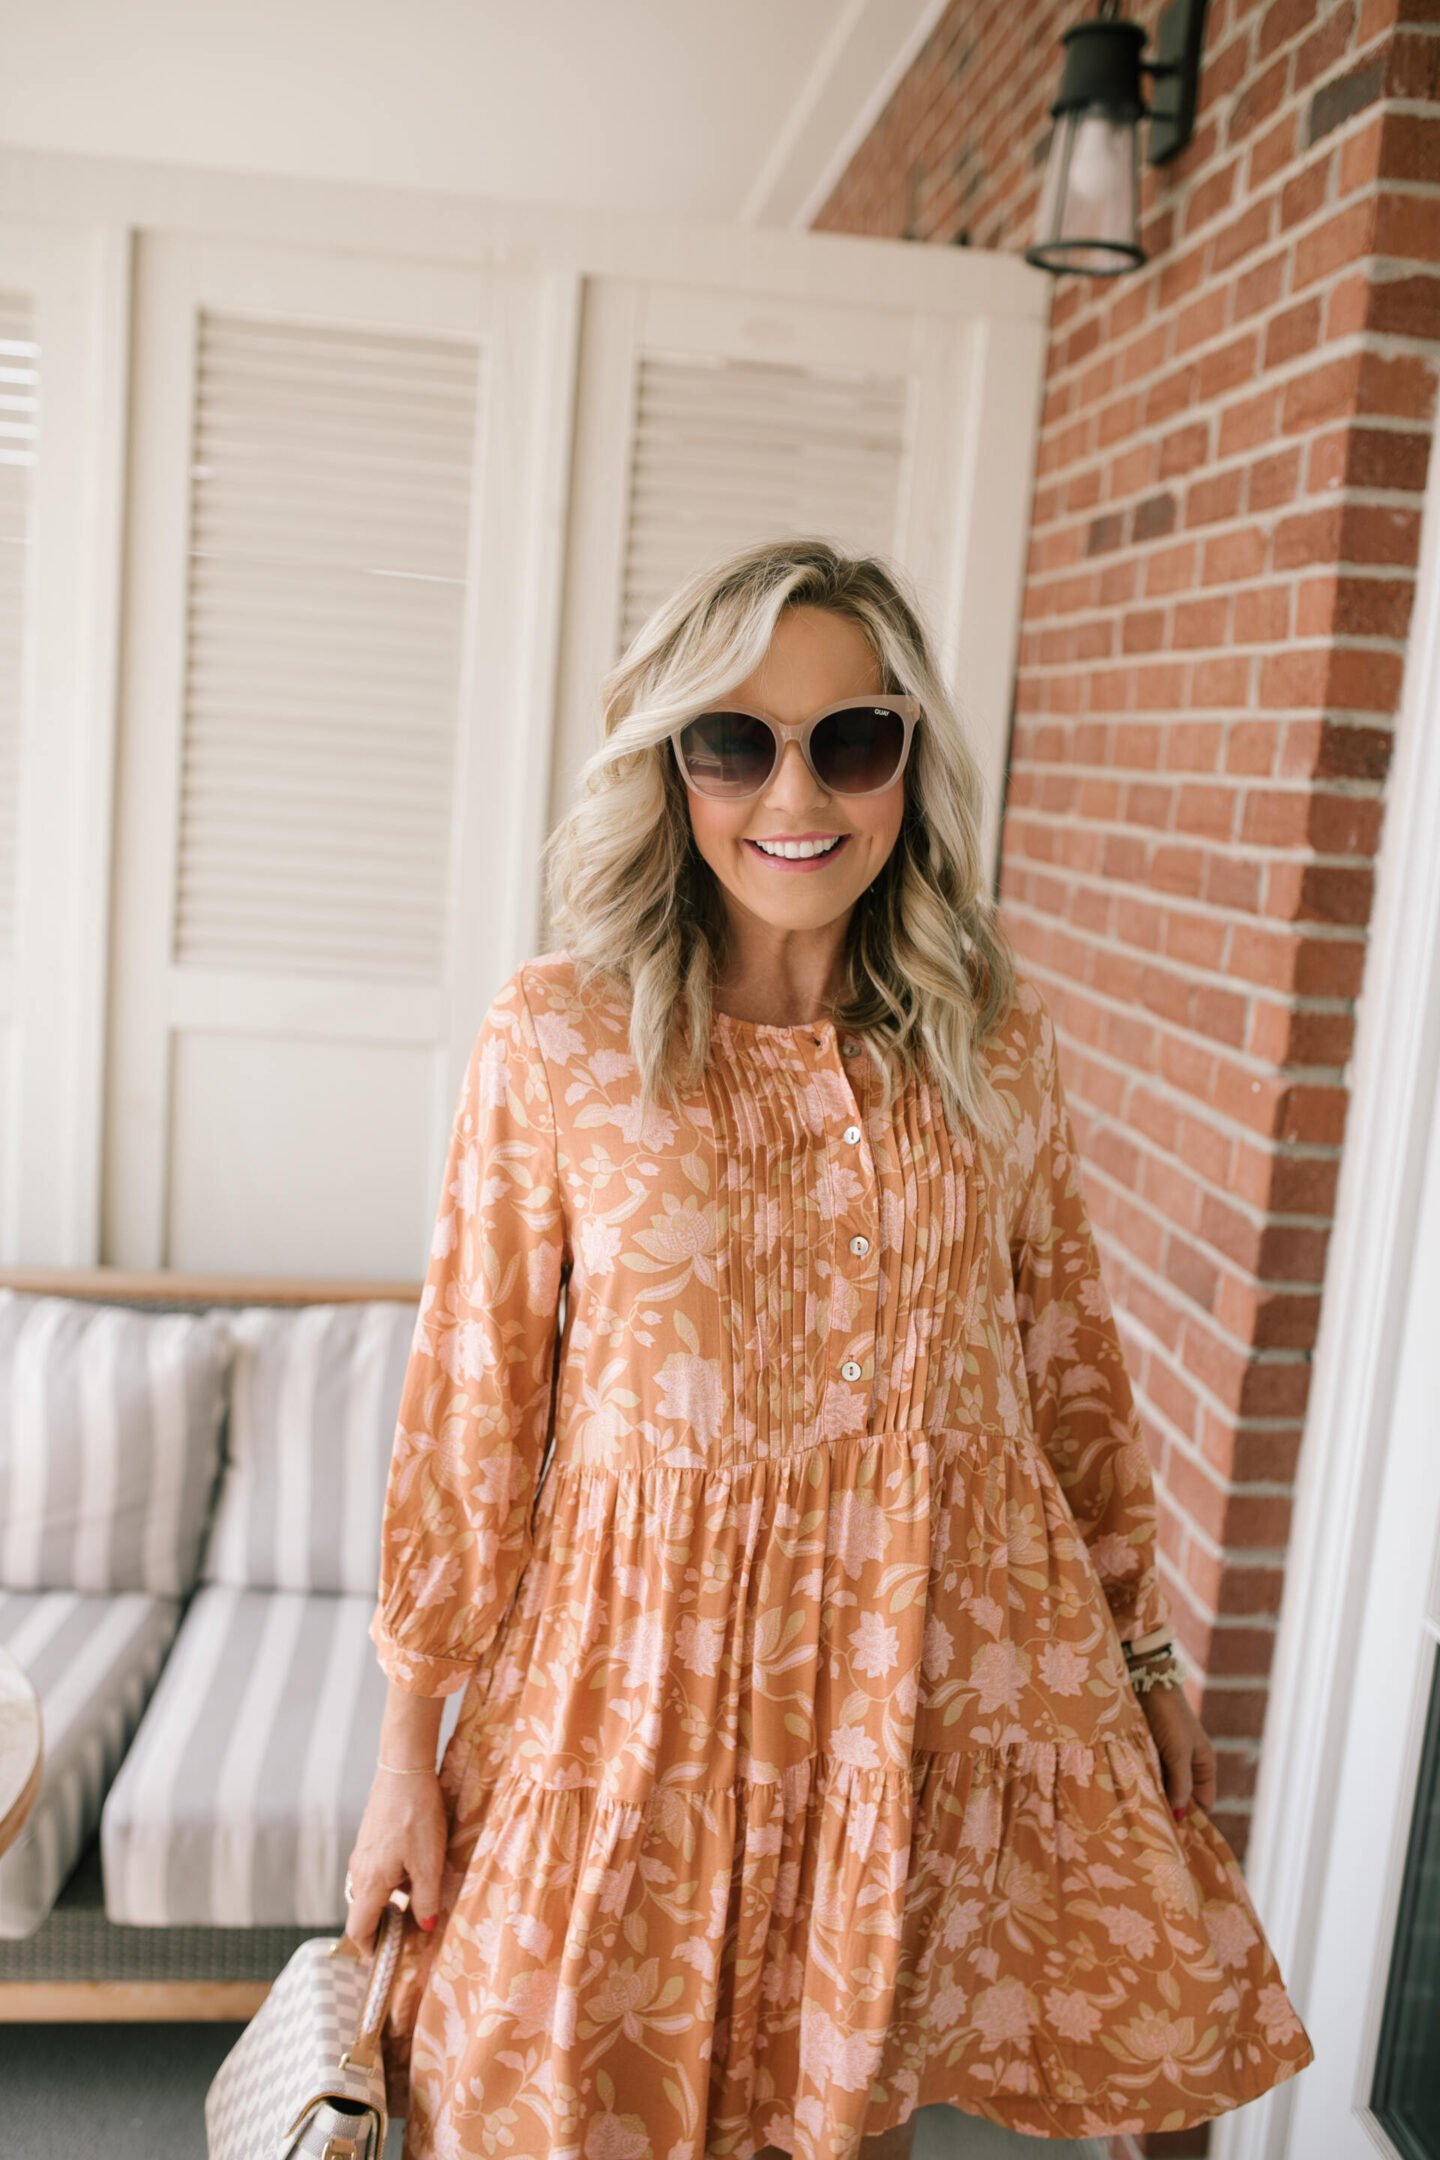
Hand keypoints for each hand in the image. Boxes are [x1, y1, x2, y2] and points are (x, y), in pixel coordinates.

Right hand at [344, 1764, 447, 1953]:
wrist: (403, 1769)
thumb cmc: (416, 1816)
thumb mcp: (429, 1863)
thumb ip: (426, 1900)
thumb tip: (424, 1928)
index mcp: (369, 1883)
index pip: (358, 1928)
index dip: (369, 1947)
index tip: (386, 1957)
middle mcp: (359, 1870)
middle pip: (364, 1910)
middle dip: (384, 1925)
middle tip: (411, 1931)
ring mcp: (362, 1852)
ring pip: (372, 1888)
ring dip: (391, 1900)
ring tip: (421, 1898)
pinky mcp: (370, 1837)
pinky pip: (376, 1869)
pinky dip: (392, 1879)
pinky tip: (417, 1866)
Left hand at [1140, 1680, 1216, 1821]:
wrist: (1146, 1681)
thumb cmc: (1169, 1716)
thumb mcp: (1178, 1752)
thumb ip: (1180, 1784)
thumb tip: (1180, 1816)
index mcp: (1204, 1765)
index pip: (1203, 1804)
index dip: (1192, 1820)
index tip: (1176, 1838)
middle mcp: (1187, 1764)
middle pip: (1181, 1798)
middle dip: (1170, 1811)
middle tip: (1155, 1832)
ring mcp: (1167, 1758)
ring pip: (1162, 1788)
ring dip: (1154, 1798)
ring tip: (1141, 1819)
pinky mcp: (1147, 1752)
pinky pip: (1147, 1776)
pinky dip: (1142, 1785)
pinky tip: (1130, 1797)